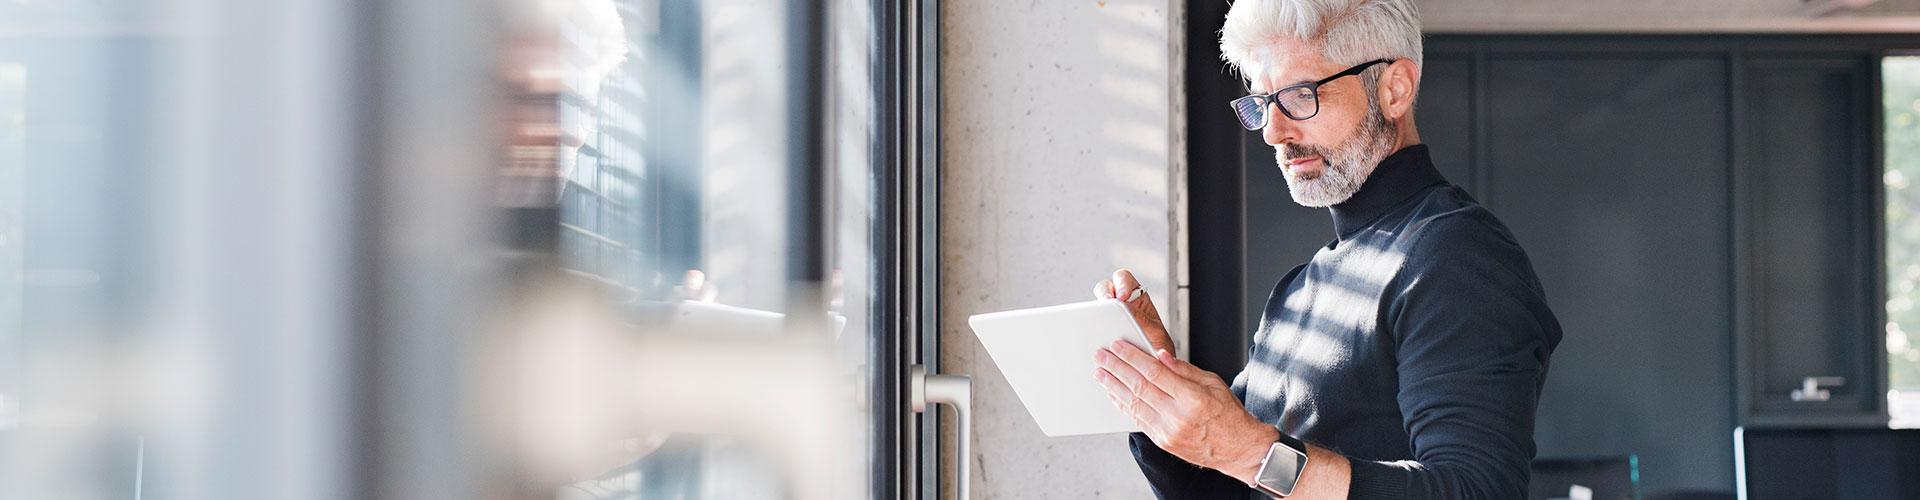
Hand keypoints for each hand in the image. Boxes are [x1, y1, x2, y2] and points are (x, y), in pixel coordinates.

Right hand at [1091, 269, 1175, 353]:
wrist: (1152, 369)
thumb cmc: (1157, 348)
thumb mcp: (1155, 333)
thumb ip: (1143, 320)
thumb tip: (1126, 307)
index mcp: (1136, 298)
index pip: (1125, 280)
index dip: (1121, 284)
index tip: (1122, 297)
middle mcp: (1120, 304)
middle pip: (1106, 288)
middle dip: (1104, 292)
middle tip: (1106, 303)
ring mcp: (1107, 318)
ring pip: (1094, 307)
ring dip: (1093, 312)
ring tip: (1096, 324)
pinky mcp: (1097, 332)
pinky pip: (1089, 327)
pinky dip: (1088, 331)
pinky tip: (1093, 341)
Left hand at [1093, 339, 1276, 482]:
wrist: (1238, 449)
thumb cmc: (1228, 414)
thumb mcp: (1213, 383)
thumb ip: (1183, 369)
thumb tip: (1159, 356)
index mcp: (1192, 397)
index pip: (1154, 372)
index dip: (1133, 357)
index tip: (1118, 345)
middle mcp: (1178, 416)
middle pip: (1139, 386)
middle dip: (1116, 368)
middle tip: (1101, 355)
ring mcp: (1168, 431)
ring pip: (1134, 404)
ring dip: (1113, 386)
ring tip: (1100, 373)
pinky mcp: (1163, 441)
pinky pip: (1138, 420)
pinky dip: (1124, 405)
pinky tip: (1114, 394)